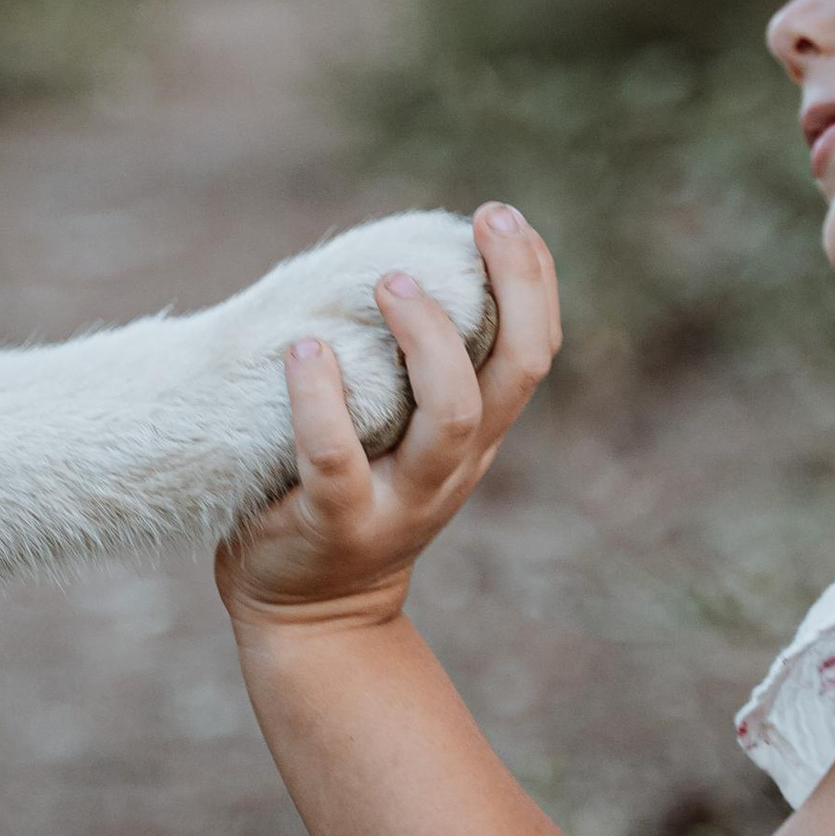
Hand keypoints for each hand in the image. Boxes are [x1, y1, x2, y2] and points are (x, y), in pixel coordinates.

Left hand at [215, 204, 559, 634]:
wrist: (314, 619)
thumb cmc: (353, 496)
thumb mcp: (405, 438)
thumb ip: (416, 373)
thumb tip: (405, 258)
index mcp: (477, 436)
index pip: (533, 351)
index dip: (534, 281)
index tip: (502, 216)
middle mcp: (455, 465)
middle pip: (515, 374)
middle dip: (512, 291)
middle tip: (479, 224)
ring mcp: (401, 499)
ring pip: (450, 418)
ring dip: (428, 342)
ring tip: (388, 281)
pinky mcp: (335, 524)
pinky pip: (335, 461)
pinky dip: (320, 401)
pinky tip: (300, 349)